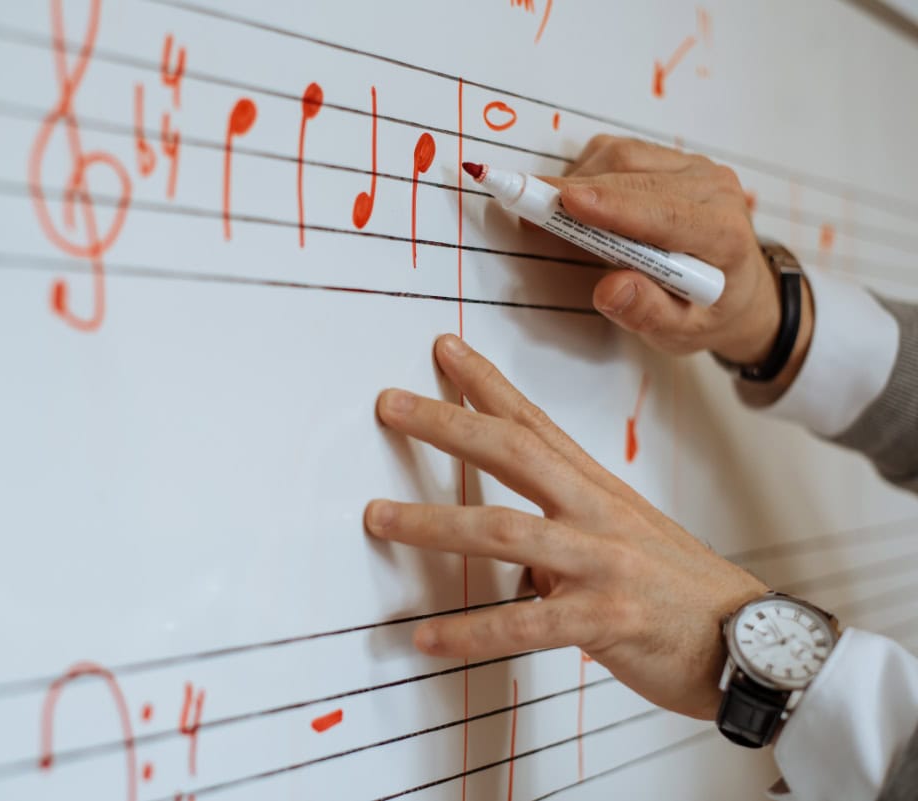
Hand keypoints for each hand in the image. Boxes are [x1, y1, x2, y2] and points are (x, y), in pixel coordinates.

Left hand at [365, 335, 766, 719]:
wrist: (754, 644)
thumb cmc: (683, 590)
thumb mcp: (623, 538)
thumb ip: (563, 530)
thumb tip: (508, 544)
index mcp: (599, 489)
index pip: (535, 422)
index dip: (487, 383)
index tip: (444, 350)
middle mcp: (597, 515)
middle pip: (514, 453)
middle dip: (447, 424)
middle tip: (389, 404)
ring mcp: (602, 563)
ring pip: (506, 529)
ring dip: (434, 523)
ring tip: (379, 518)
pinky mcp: (606, 621)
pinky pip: (526, 624)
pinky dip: (472, 631)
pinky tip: (428, 638)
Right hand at [543, 135, 784, 366]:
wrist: (738, 288)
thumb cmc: (709, 311)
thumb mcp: (683, 332)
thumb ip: (649, 313)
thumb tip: (609, 290)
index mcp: (723, 234)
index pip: (665, 213)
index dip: (613, 206)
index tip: (568, 202)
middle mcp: (713, 189)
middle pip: (633, 176)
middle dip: (572, 191)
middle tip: (521, 205)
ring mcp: (693, 168)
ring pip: (622, 156)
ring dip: (576, 181)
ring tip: (549, 216)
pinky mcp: (670, 159)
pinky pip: (619, 152)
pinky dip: (586, 173)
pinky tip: (576, 204)